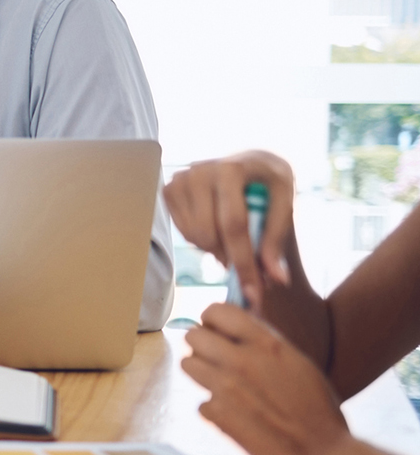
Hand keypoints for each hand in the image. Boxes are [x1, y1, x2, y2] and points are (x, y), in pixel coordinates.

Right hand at [164, 151, 295, 310]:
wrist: (250, 160)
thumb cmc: (270, 182)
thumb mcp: (284, 205)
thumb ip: (276, 241)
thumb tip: (275, 280)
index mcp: (231, 170)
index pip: (233, 225)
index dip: (244, 262)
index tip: (252, 293)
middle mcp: (199, 171)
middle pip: (209, 234)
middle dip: (230, 258)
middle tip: (247, 265)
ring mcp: (180, 179)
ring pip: (194, 237)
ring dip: (216, 249)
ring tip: (233, 240)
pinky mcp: (170, 189)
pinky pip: (183, 232)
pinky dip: (202, 240)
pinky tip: (216, 228)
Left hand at [182, 303, 351, 454]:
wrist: (321, 454)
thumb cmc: (317, 409)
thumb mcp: (297, 363)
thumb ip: (264, 344)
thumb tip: (234, 330)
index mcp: (266, 344)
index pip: (216, 311)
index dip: (212, 319)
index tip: (216, 329)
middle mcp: (241, 360)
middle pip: (193, 336)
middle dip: (201, 345)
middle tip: (215, 357)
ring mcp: (225, 387)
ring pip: (188, 364)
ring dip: (201, 372)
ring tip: (222, 384)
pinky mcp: (216, 413)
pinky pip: (201, 401)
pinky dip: (214, 408)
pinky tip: (234, 415)